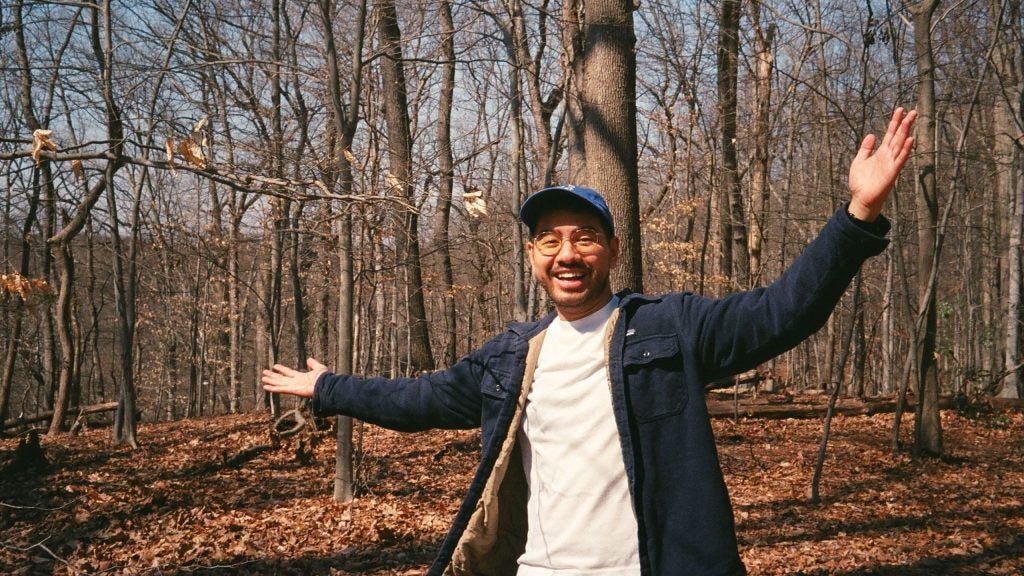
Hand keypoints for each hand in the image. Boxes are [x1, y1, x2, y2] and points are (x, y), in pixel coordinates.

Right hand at [261, 357, 327, 397]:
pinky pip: (281, 389)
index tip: (274, 366)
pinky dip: (273, 388)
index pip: (289, 372)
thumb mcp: (318, 368)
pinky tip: (266, 387)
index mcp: (301, 377)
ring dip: (271, 381)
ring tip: (263, 379)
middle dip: (273, 376)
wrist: (326, 385)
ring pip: (279, 383)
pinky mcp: (293, 390)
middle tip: (264, 373)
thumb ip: (313, 364)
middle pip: (281, 379)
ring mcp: (293, 386)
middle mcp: (295, 382)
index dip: (281, 369)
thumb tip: (309, 359)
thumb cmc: (324, 378)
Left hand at [847, 107, 916, 221]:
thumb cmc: (861, 182)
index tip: (900, 110)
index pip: (890, 134)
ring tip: (910, 120)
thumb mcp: (860, 161)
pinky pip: (900, 159)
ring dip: (906, 133)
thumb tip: (872, 135)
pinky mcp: (892, 172)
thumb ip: (866, 149)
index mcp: (881, 153)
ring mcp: (891, 164)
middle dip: (905, 124)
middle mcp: (888, 156)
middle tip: (912, 111)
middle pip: (898, 137)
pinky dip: (906, 150)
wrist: (861, 198)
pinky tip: (910, 140)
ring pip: (900, 145)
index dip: (895, 122)